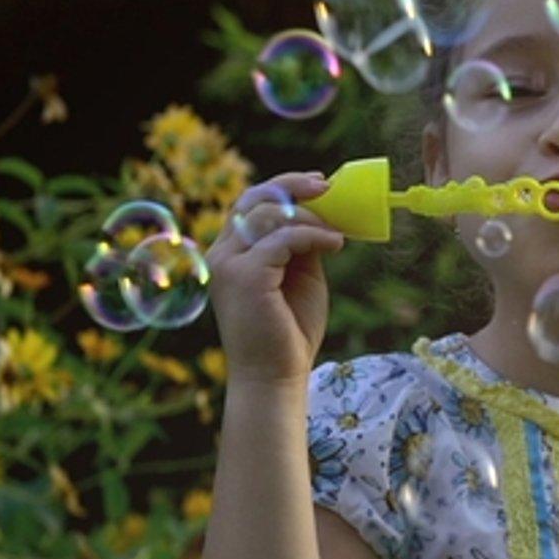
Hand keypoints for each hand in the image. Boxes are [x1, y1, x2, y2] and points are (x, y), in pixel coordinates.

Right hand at [205, 172, 343, 382]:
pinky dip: (313, 235)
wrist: (275, 376)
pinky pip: (283, 238)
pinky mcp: (244, 276)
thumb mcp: (301, 276)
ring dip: (309, 216)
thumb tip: (321, 212)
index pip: (250, 203)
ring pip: (268, 213)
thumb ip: (302, 244)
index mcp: (233, 252)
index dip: (283, 186)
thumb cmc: (289, 330)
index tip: (319, 182)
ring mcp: (229, 264)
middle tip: (327, 186)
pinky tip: (335, 244)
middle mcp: (223, 254)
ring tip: (335, 233)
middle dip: (292, 185)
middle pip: (253, 198)